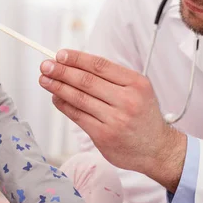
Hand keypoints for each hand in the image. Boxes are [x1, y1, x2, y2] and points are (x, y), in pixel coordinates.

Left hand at [39, 49, 186, 191]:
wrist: (157, 148)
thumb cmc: (143, 115)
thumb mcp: (138, 89)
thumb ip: (113, 77)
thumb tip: (76, 64)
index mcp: (136, 83)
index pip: (100, 65)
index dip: (77, 59)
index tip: (60, 54)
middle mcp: (127, 100)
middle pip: (86, 81)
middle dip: (62, 71)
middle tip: (45, 65)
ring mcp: (115, 120)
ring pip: (79, 98)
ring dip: (58, 87)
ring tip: (44, 79)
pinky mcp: (104, 136)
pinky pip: (78, 116)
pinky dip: (63, 105)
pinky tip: (56, 98)